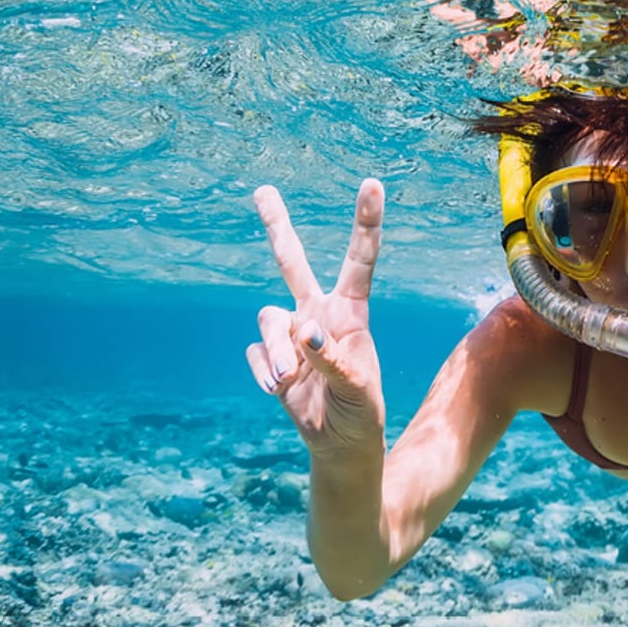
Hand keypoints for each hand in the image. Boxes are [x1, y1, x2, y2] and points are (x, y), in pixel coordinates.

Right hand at [246, 179, 386, 454]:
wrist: (339, 442)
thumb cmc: (361, 411)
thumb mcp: (357, 389)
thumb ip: (334, 359)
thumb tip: (304, 332)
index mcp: (351, 312)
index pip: (360, 261)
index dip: (365, 222)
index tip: (372, 184)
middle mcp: (318, 313)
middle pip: (292, 263)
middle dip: (276, 226)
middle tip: (262, 190)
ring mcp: (291, 333)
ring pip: (267, 319)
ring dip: (277, 353)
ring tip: (290, 380)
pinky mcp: (270, 355)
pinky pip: (255, 352)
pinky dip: (265, 374)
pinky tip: (281, 390)